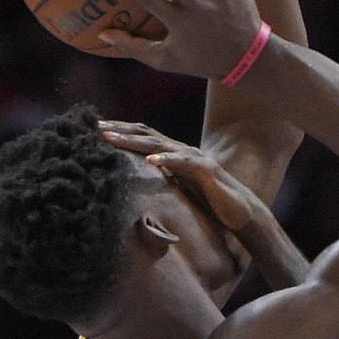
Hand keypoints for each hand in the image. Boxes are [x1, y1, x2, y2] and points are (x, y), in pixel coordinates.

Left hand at [99, 121, 255, 230]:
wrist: (241, 212)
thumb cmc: (210, 202)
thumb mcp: (179, 188)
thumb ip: (163, 179)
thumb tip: (139, 180)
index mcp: (175, 154)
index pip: (145, 138)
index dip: (122, 132)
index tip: (98, 129)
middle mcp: (183, 151)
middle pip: (147, 135)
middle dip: (121, 130)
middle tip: (97, 126)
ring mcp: (195, 159)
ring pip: (160, 145)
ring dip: (134, 141)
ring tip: (112, 139)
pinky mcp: (207, 171)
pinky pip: (184, 163)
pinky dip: (167, 160)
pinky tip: (150, 161)